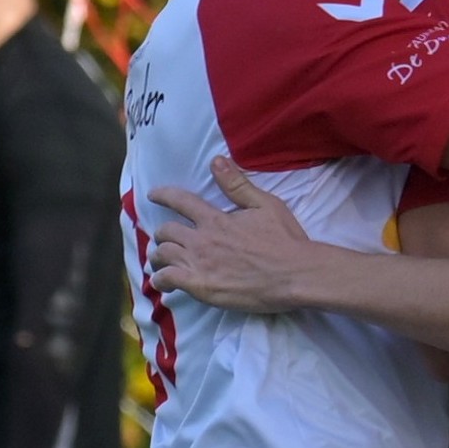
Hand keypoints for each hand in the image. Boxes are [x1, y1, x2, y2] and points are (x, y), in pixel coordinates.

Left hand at [148, 158, 324, 310]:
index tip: (153, 195)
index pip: (179, 200)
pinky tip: (162, 282)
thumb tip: (216, 161)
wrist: (296, 274)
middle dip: (162, 235)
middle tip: (164, 241)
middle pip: (166, 231)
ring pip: (162, 255)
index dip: (162, 196)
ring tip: (159, 262)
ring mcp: (200, 264)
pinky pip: (168, 280)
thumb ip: (237, 185)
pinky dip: (161, 280)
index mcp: (215, 218)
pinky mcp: (201, 286)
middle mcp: (202, 239)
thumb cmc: (286, 241)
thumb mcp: (266, 205)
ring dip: (157, 257)